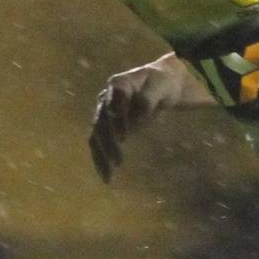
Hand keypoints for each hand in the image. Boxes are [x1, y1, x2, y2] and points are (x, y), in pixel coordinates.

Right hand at [88, 55, 208, 181]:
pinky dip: (100, 158)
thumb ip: (148, 99)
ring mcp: (104, 111)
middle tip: (118, 161)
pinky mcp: (107, 125)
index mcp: (119, 84)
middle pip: (102, 121)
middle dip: (108, 142)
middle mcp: (106, 97)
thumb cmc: (162, 83)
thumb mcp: (161, 86)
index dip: (117, 119)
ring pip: (96, 134)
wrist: (161, 84)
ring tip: (108, 174)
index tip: (123, 137)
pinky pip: (99, 142)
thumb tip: (138, 118)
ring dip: (101, 154)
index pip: (114, 101)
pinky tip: (106, 175)